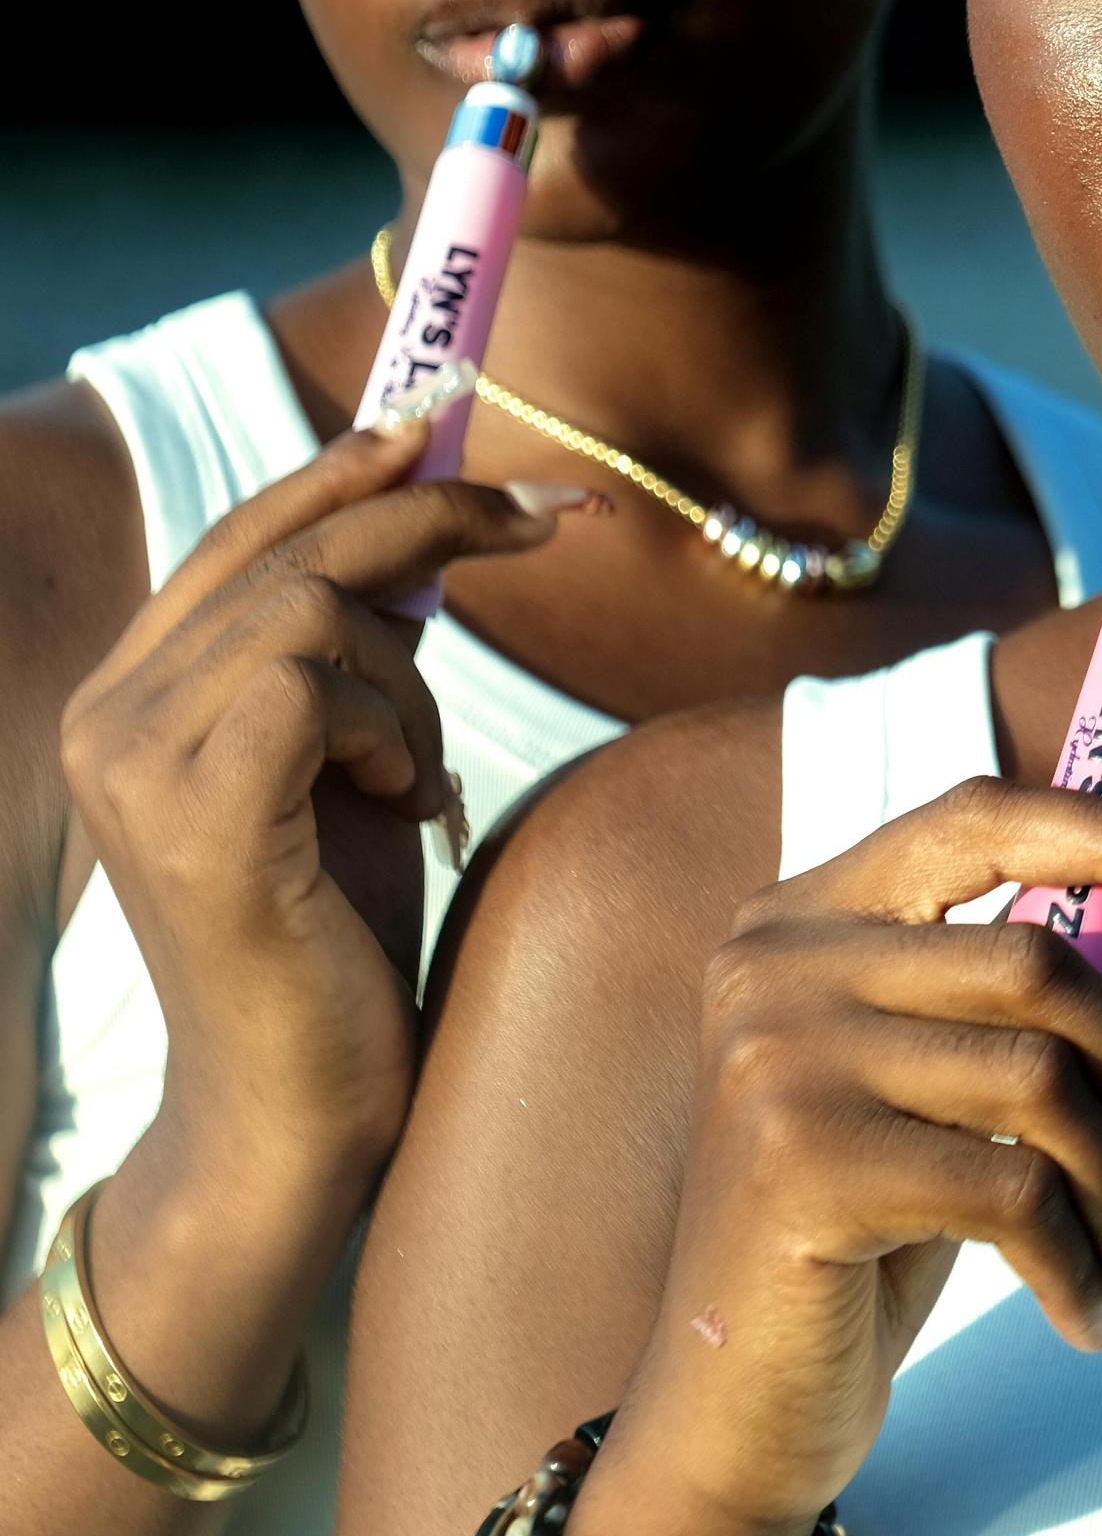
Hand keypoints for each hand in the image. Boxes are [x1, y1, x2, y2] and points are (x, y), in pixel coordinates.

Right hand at [60, 415, 592, 1206]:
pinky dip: (389, 732)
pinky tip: (398, 808)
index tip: (445, 419)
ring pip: (312, 613)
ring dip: (411, 687)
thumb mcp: (348, 760)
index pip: (241, 534)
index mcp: (131, 694)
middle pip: (288, 550)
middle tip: (557, 516)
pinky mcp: (197, 820)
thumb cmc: (335, 941)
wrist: (298, 1116)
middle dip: (436, 519)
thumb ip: (356, 650)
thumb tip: (431, 516)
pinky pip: (316, 688)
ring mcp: (136, 766)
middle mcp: (110, 716)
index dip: (345, 467)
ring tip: (417, 783)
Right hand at [593, 778, 1101, 1535]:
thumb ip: (1009, 990)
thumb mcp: (934, 1089)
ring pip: (1040, 1082)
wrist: (734, 1410)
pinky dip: (1077, 1263)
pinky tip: (1089, 1318)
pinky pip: (1012, 1190)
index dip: (1101, 826)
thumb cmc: (860, 1234)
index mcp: (803, 918)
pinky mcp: (802, 1163)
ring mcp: (778, 1057)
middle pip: (1035, 963)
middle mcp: (776, 963)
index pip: (972, 822)